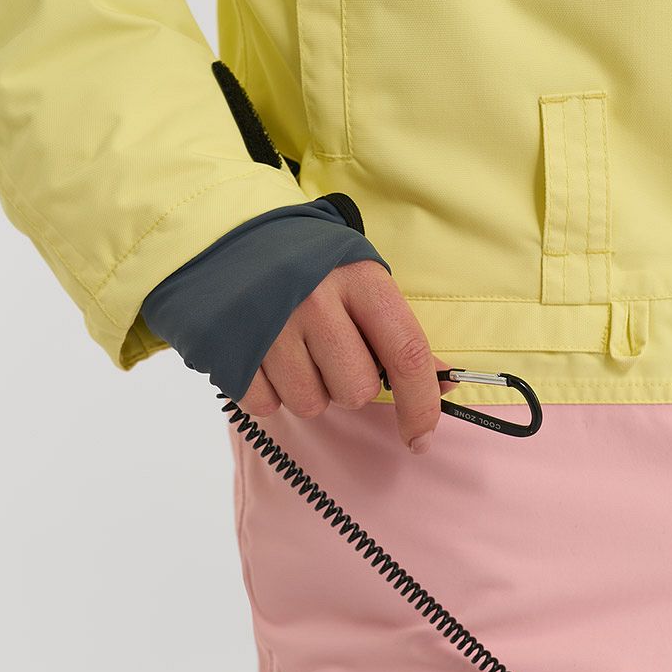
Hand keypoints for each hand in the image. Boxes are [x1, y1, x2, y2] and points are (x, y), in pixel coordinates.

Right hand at [237, 259, 456, 453]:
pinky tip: (265, 357)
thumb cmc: (309, 265)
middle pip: (356, 391)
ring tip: (292, 350)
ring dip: (308, 389)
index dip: (421, 405)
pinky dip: (270, 392)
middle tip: (331, 352)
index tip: (421, 437)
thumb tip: (443, 384)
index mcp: (359, 278)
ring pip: (311, 404)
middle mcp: (315, 299)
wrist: (228, 234)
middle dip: (349, 385)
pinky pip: (267, 406)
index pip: (406, 354)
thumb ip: (398, 332)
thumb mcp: (360, 280)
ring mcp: (270, 326)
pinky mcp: (232, 350)